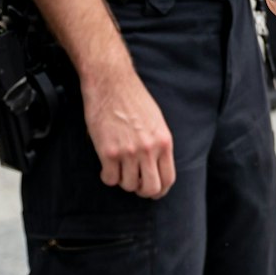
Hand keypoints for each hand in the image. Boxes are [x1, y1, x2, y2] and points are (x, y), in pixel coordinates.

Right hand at [80, 64, 174, 197]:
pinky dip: (107, 176)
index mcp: (164, 141)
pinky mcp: (108, 152)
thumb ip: (159, 144)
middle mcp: (149, 149)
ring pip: (128, 185)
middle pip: (150, 188)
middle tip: (135, 184)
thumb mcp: (157, 120)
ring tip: (119, 167)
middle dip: (142, 191)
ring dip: (122, 180)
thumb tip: (156, 166)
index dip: (160, 190)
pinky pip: (109, 178)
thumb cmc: (133, 98)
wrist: (111, 82)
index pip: (168, 178)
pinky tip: (107, 166)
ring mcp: (128, 152)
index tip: (153, 191)